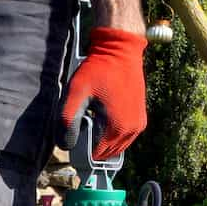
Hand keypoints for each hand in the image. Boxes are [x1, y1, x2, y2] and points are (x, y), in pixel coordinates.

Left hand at [60, 27, 146, 160]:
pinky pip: (123, 138)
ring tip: (92, 119)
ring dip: (101, 140)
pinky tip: (102, 118)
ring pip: (114, 147)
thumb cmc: (97, 70)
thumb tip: (65, 146)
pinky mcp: (140, 119)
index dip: (80, 148)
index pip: (94, 156)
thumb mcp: (75, 94)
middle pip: (105, 153)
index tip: (74, 131)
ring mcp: (138, 125)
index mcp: (116, 128)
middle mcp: (131, 131)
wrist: (120, 50)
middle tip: (81, 123)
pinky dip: (111, 134)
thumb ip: (66, 121)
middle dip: (91, 145)